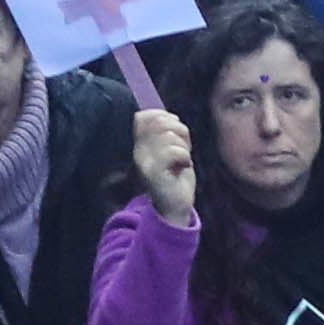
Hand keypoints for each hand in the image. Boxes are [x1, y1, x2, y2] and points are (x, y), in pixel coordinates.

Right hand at [134, 101, 197, 217]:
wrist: (174, 207)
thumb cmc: (176, 176)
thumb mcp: (170, 149)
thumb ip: (167, 133)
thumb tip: (169, 116)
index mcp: (140, 145)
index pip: (143, 116)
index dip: (164, 117)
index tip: (176, 133)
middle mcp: (138, 152)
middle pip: (159, 122)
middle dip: (179, 131)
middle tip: (183, 148)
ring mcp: (144, 163)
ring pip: (169, 136)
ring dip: (184, 147)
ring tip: (182, 160)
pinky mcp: (153, 173)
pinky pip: (173, 151)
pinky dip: (185, 156)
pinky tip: (183, 167)